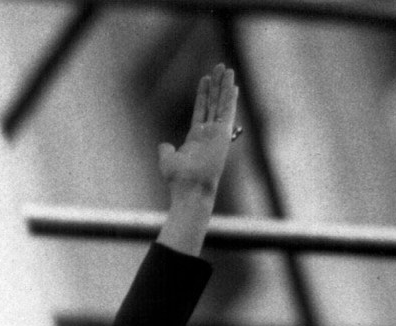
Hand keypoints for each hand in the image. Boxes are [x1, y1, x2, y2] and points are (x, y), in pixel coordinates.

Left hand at [157, 63, 237, 201]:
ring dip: (224, 86)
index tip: (205, 79)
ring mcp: (217, 133)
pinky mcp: (224, 134)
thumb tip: (164, 145)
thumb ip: (166, 150)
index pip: (201, 111)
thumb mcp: (167, 160)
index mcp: (196, 138)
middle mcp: (209, 133)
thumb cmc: (178, 179)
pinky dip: (230, 98)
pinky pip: (227, 112)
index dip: (203, 95)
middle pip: (214, 103)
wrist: (189, 188)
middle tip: (219, 67)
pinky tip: (232, 85)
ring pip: (221, 104)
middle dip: (216, 85)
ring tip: (226, 68)